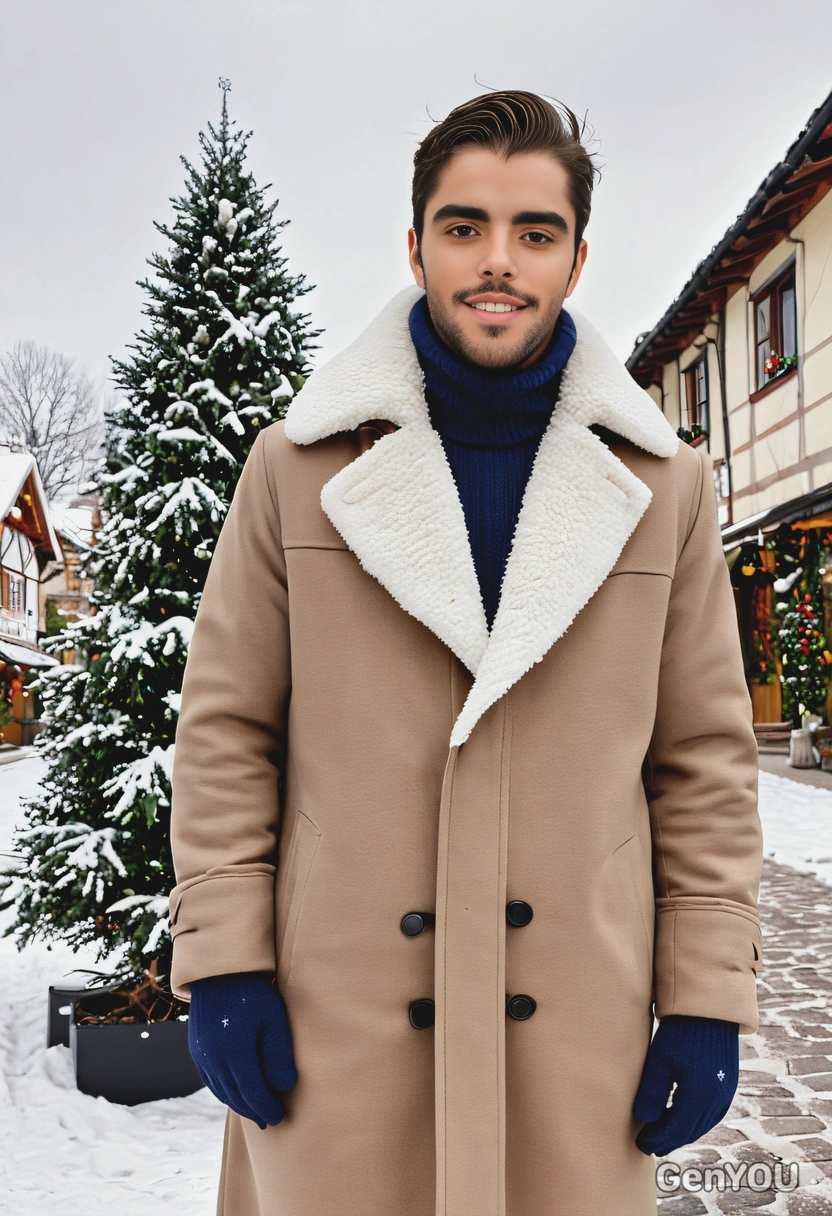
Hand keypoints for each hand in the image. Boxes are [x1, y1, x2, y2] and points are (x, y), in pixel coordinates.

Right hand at [188, 971, 297, 1128]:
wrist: (219, 973)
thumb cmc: (252, 993)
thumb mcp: (273, 1019)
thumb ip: (278, 1054)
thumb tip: (285, 1086)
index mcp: (234, 1052)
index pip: (253, 1092)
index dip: (267, 1107)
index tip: (280, 1117)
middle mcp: (214, 1059)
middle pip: (236, 1096)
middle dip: (254, 1111)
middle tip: (270, 1120)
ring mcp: (202, 1056)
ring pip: (222, 1091)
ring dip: (239, 1104)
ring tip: (255, 1112)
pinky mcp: (197, 1051)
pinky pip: (211, 1081)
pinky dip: (225, 1092)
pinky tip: (236, 1094)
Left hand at [633, 1014, 738, 1155]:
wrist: (710, 1011)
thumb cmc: (680, 1033)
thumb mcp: (660, 1061)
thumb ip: (652, 1093)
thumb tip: (643, 1120)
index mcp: (698, 1097)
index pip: (674, 1129)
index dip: (657, 1139)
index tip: (641, 1145)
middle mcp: (716, 1100)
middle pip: (689, 1130)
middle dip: (669, 1140)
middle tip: (650, 1145)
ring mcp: (724, 1094)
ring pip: (701, 1124)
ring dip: (682, 1133)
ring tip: (664, 1136)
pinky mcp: (727, 1085)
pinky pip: (711, 1114)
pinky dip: (695, 1122)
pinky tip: (684, 1119)